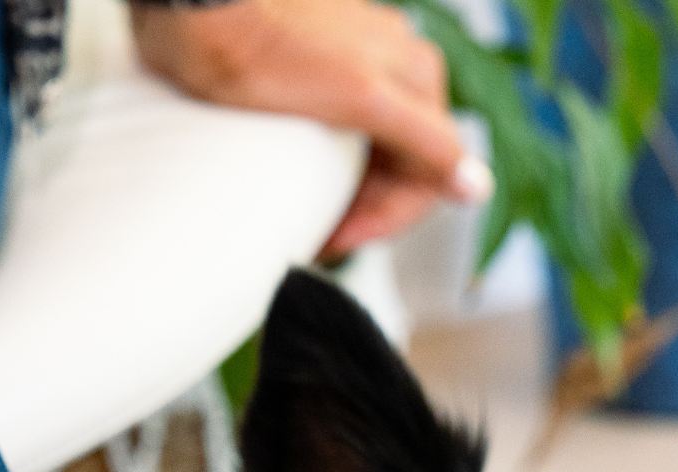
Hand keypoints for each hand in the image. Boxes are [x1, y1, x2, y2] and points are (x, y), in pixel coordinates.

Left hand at [129, 0, 491, 255]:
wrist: (199, 4)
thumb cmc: (265, 48)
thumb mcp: (358, 99)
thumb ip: (425, 141)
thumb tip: (477, 187)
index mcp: (418, 76)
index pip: (432, 175)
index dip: (388, 220)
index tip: (339, 242)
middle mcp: (398, 67)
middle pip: (402, 166)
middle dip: (366, 211)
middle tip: (320, 239)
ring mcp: (360, 66)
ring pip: (371, 153)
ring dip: (347, 195)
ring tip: (310, 220)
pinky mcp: (322, 69)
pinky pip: (340, 134)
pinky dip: (325, 169)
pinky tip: (300, 185)